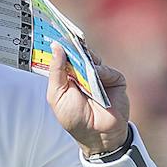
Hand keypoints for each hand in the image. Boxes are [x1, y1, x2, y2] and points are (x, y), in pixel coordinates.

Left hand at [46, 41, 131, 156]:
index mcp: (68, 76)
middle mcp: (83, 73)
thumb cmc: (74, 117)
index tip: (52, 32)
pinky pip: (107, 71)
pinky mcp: (115, 80)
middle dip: (72, 47)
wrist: (95, 134)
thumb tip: (56, 47)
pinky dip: (100, 73)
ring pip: (93, 59)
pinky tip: (95, 79)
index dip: (60, 46)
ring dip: (85, 61)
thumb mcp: (57, 94)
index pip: (64, 56)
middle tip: (65, 37)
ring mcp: (100, 75)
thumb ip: (57, 71)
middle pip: (78, 53)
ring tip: (78, 65)